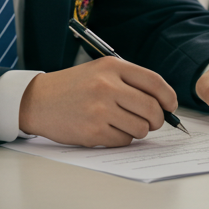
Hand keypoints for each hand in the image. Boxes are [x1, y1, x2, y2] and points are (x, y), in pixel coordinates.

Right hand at [18, 57, 175, 146]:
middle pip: (152, 108)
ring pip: (141, 128)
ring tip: (125, 124)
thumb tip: (163, 103)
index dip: (168, 97)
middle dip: (158, 119)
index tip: (171, 106)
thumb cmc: (74, 87)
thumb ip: (130, 82)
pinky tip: (109, 130)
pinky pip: (124, 140)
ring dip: (139, 130)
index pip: (155, 82)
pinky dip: (122, 139)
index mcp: (113, 67)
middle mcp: (107, 86)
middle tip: (153, 122)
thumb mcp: (101, 71)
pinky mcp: (92, 132)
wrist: (38, 101)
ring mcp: (100, 110)